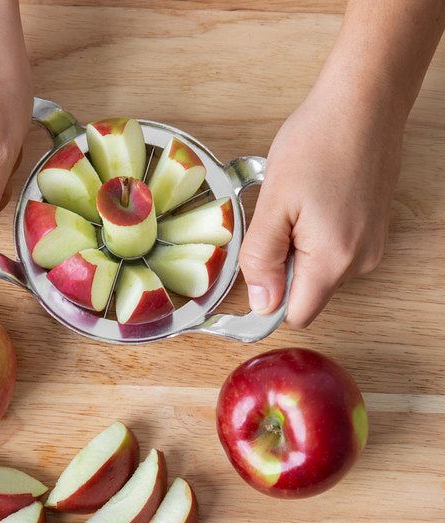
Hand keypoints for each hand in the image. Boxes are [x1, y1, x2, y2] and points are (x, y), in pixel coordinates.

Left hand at [239, 82, 401, 327]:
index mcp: (334, 260)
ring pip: (319, 273)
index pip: (296, 315)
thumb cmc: (318, 143)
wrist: (363, 103)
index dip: (269, 302)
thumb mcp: (273, 204)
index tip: (254, 272)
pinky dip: (315, 239)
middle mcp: (360, 262)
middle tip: (276, 222)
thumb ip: (263, 259)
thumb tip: (262, 304)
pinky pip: (334, 253)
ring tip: (296, 207)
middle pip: (307, 294)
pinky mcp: (373, 232)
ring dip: (297, 251)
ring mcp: (371, 247)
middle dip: (282, 268)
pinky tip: (312, 204)